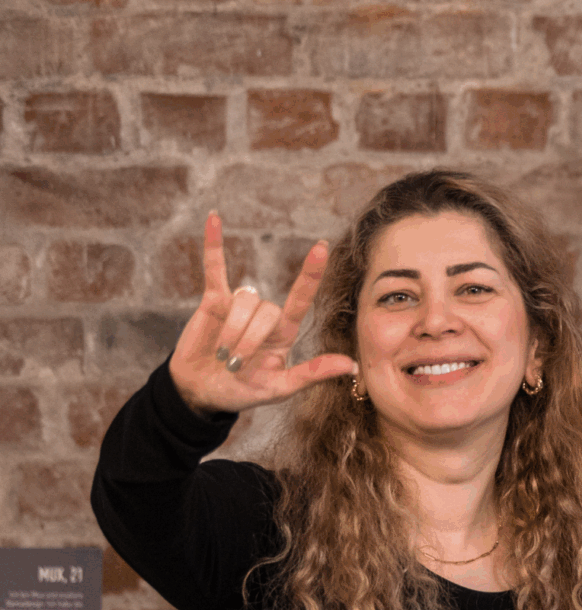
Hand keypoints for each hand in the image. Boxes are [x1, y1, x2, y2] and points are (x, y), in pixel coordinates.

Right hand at [168, 213, 347, 417]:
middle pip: (266, 309)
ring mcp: (239, 305)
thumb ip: (312, 373)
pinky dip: (213, 245)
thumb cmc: (243, 391)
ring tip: (222, 354)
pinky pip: (214, 269)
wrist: (203, 391)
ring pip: (244, 300)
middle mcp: (266, 315)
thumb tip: (351, 365)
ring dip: (232, 329)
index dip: (310, 274)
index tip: (322, 248)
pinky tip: (214, 218)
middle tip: (234, 364)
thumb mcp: (280, 388)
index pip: (301, 298)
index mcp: (285, 332)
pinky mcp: (213, 301)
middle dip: (249, 339)